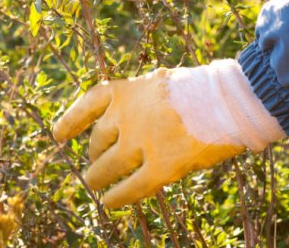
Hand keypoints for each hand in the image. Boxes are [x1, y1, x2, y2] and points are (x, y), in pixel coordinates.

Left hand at [53, 61, 282, 208]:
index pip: (88, 106)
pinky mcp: (162, 167)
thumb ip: (138, 104)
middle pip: (97, 141)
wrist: (230, 99)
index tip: (58, 135)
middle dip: (94, 154)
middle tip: (96, 165)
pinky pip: (131, 188)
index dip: (71, 121)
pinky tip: (110, 203)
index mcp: (126, 91)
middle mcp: (127, 117)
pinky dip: (118, 197)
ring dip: (98, 178)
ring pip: (107, 167)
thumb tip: (120, 128)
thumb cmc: (200, 91)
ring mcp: (142, 142)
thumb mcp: (159, 84)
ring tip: (96, 185)